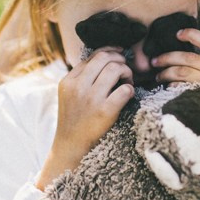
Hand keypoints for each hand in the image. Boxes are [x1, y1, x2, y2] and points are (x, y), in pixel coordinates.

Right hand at [37, 48, 133, 188]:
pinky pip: (124, 90)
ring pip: (115, 69)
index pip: (93, 56)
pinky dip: (130, 89)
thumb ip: (82, 77)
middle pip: (105, 58)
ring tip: (128, 81)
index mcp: (69, 81)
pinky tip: (128, 94)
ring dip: (127, 72)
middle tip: (125, 68)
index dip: (110, 52)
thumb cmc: (75, 119)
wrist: (71, 146)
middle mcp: (78, 87)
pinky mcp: (104, 112)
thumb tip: (105, 58)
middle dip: (120, 59)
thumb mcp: (69, 95)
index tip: (119, 55)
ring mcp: (91, 99)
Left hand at [151, 28, 199, 83]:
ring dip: (166, 72)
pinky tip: (167, 85)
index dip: (193, 35)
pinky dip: (171, 85)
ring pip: (184, 72)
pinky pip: (182, 88)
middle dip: (169, 57)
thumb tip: (181, 37)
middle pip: (191, 58)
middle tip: (155, 60)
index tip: (178, 34)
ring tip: (158, 74)